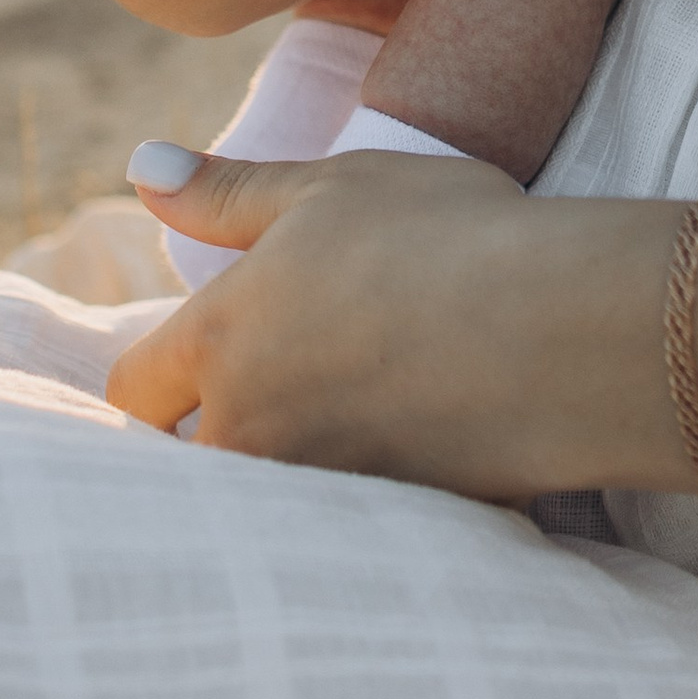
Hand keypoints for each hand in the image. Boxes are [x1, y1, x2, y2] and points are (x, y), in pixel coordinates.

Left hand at [109, 142, 681, 500]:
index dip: (164, 372)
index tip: (208, 357)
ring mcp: (306, 492)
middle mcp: (243, 427)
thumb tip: (139, 164)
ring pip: (254, 496)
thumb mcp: (335, 187)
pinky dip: (349, 506)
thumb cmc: (447, 236)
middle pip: (186, 457)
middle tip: (291, 389)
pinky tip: (402, 455)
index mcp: (221, 336)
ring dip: (282, 469)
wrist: (563, 329)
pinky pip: (329, 533)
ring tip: (350, 421)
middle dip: (216, 431)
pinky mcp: (371, 534)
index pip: (135, 386)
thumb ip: (228, 192)